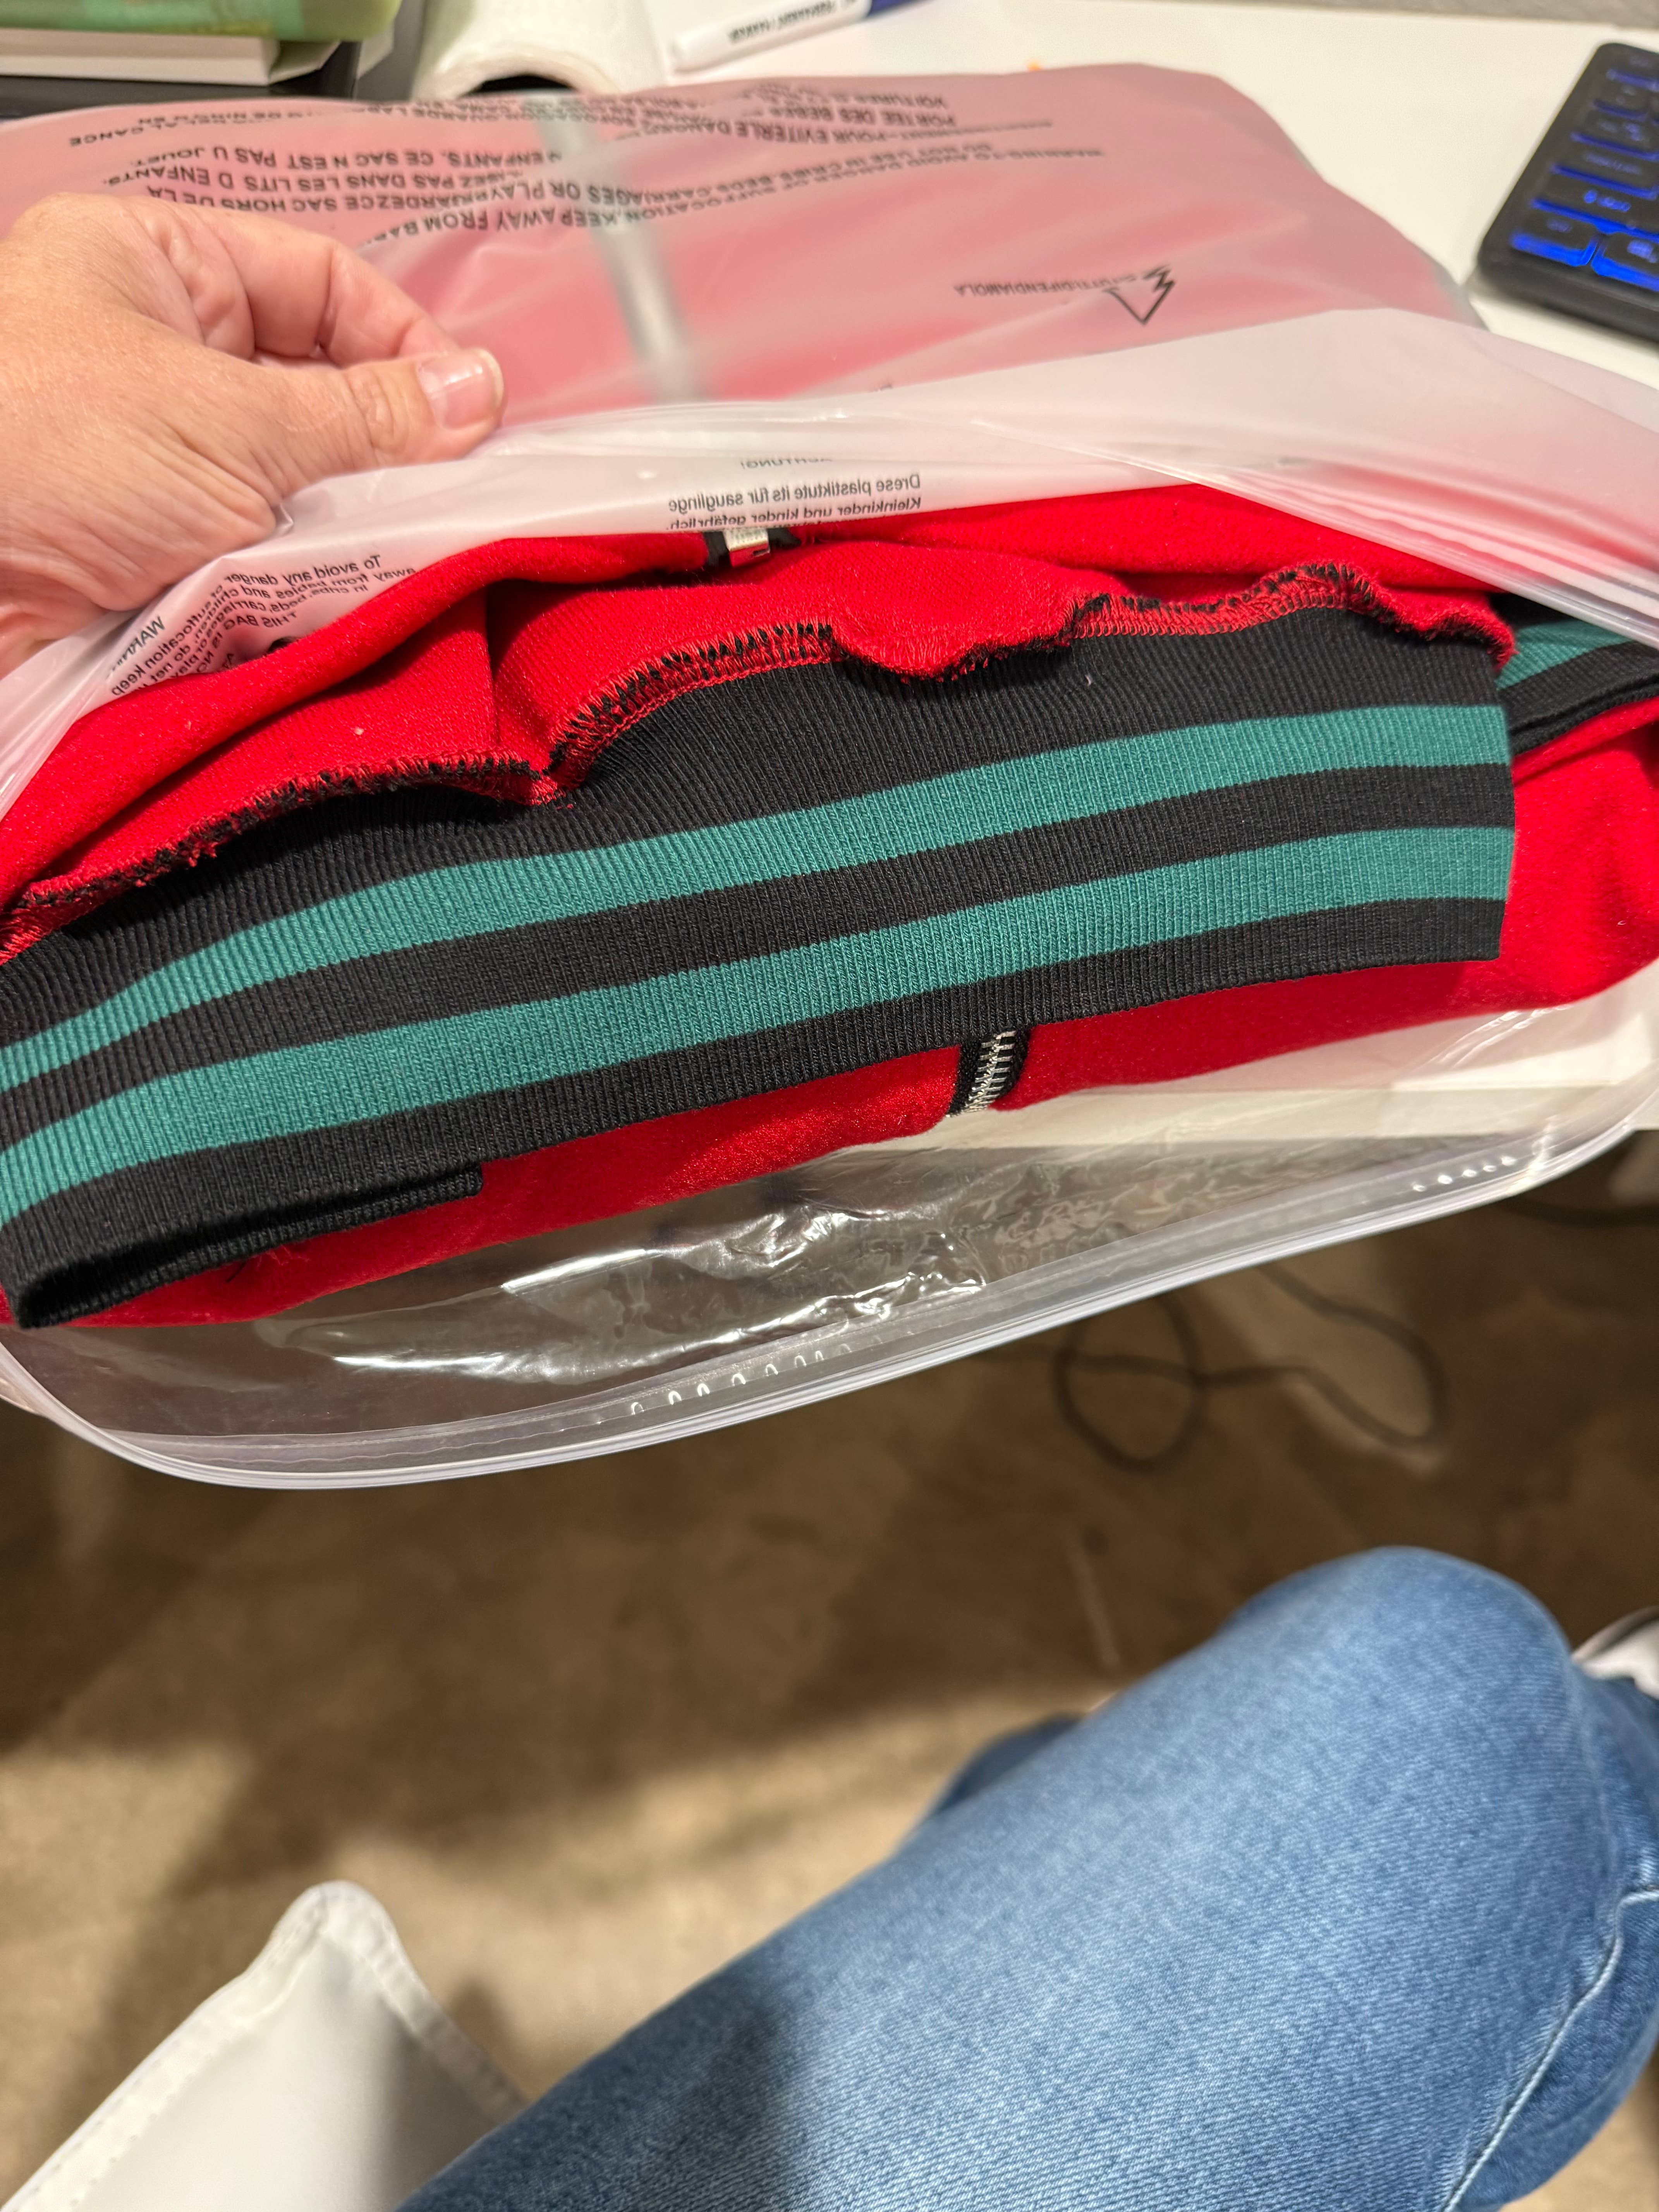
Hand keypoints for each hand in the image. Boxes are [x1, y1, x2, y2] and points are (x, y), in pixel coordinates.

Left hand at [0, 193, 503, 675]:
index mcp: (152, 266)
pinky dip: (299, 576)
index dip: (404, 343)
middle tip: (447, 498)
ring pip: (294, 477)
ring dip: (342, 522)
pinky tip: (332, 594)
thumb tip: (477, 393)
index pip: (319, 282)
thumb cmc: (41, 459)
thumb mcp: (229, 422)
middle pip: (315, 384)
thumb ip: (365, 414)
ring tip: (384, 552)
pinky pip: (256, 549)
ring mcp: (151, 451)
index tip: (473, 416)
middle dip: (380, 447)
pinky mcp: (151, 544)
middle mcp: (150, 348)